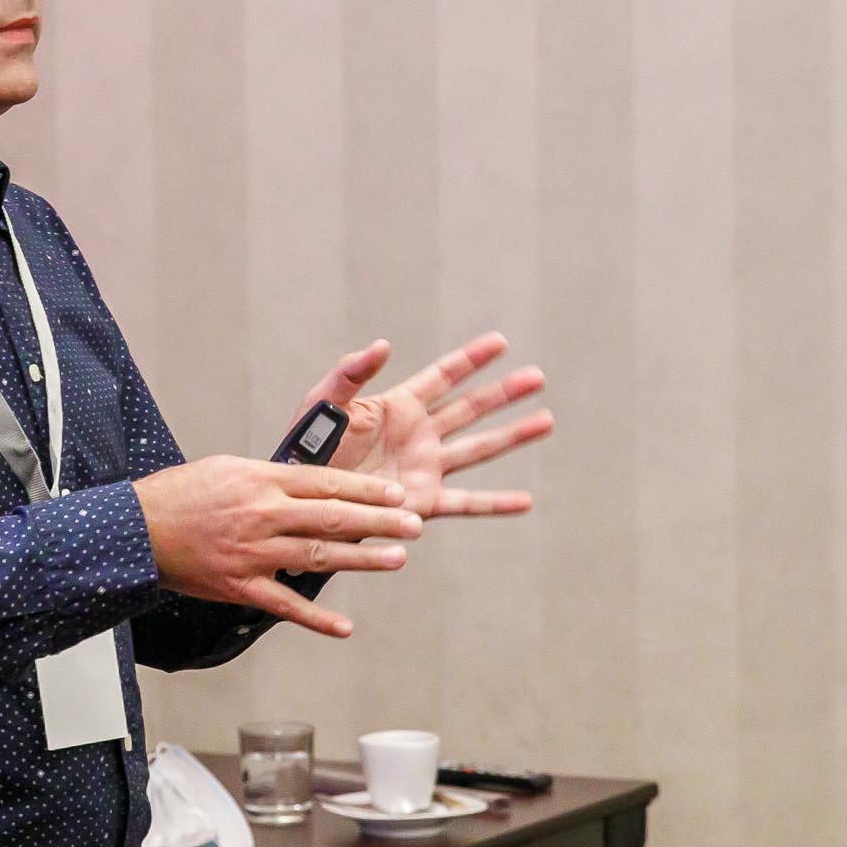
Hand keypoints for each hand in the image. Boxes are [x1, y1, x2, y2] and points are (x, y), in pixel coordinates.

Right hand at [131, 457, 420, 637]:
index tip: (397, 493)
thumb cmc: (181, 494)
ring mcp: (255, 553)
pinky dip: (316, 619)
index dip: (368, 488)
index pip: (329, 483)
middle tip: (414, 524)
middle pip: (334, 517)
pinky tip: (343, 627)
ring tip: (396, 559)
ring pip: (319, 557)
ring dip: (361, 560)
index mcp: (264, 481)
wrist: (138, 528)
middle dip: (380, 520)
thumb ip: (272, 477)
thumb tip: (308, 483)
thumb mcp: (228, 468)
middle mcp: (265, 515)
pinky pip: (285, 604)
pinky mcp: (240, 586)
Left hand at [303, 332, 552, 517]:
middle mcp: (419, 435)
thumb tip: (383, 345)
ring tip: (546, 421)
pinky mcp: (422, 503)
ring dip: (512, 436)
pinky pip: (466, 504)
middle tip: (537, 377)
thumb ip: (350, 374)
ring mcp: (425, 469)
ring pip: (478, 448)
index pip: (442, 377)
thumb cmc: (305, 448)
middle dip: (503, 393)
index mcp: (398, 407)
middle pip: (470, 408)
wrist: (301, 499)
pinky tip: (525, 502)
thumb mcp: (324, 404)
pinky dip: (495, 504)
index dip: (470, 359)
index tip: (500, 342)